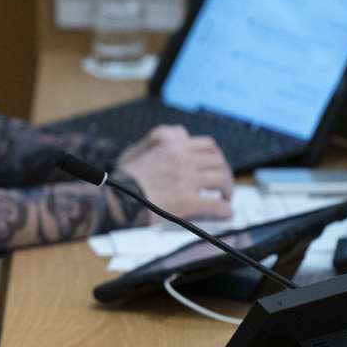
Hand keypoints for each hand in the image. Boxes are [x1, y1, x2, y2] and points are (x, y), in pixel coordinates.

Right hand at [114, 124, 233, 219]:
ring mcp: (187, 180)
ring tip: (225, 199)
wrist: (118, 199)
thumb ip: (161, 138)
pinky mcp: (188, 201)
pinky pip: (215, 204)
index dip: (217, 157)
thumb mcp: (141, 148)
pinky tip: (225, 213)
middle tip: (223, 185)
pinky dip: (224, 210)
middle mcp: (183, 159)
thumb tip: (181, 132)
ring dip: (228, 190)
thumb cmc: (125, 180)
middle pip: (218, 162)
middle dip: (225, 174)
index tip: (216, 166)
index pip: (207, 145)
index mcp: (172, 147)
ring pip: (221, 180)